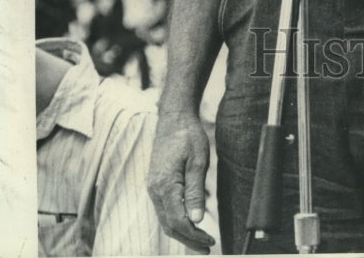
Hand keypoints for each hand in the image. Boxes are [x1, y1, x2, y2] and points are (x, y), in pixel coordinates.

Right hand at [148, 113, 215, 253]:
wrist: (173, 118)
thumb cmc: (188, 135)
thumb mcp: (198, 161)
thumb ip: (196, 192)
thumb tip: (197, 220)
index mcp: (164, 185)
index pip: (178, 221)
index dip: (194, 235)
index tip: (210, 241)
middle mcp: (155, 190)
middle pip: (170, 225)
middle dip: (188, 240)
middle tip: (207, 247)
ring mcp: (153, 187)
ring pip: (166, 219)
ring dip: (183, 233)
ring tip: (201, 241)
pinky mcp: (156, 184)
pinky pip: (165, 210)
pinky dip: (177, 221)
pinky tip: (190, 223)